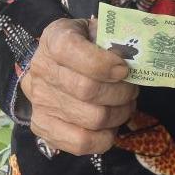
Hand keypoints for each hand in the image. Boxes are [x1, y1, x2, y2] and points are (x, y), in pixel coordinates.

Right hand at [20, 17, 138, 155]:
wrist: (53, 64)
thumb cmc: (83, 45)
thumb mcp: (96, 31)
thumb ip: (113, 40)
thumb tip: (133, 60)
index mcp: (54, 39)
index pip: (72, 51)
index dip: (103, 63)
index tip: (124, 69)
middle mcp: (42, 70)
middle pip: (88, 90)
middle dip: (120, 92)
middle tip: (132, 89)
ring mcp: (40, 101)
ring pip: (92, 118)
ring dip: (119, 114)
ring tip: (125, 105)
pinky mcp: (43, 127)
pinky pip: (81, 143)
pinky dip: (105, 137)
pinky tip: (111, 125)